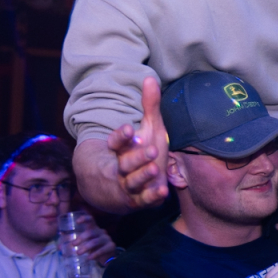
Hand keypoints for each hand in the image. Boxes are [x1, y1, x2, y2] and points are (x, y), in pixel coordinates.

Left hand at [64, 213, 118, 264]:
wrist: (108, 257)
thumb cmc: (94, 248)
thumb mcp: (84, 244)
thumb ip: (73, 243)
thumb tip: (59, 246)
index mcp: (94, 229)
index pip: (91, 220)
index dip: (85, 219)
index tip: (77, 221)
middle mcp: (101, 232)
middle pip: (91, 232)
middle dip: (81, 238)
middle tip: (73, 244)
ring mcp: (107, 239)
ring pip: (96, 241)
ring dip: (86, 247)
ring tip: (78, 253)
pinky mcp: (111, 246)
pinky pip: (102, 249)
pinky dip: (95, 254)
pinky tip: (89, 258)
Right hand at [106, 77, 169, 208]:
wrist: (135, 183)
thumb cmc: (144, 150)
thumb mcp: (150, 127)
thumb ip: (149, 106)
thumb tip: (150, 77)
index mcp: (121, 150)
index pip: (116, 143)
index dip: (122, 137)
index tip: (130, 130)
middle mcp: (122, 168)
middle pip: (124, 163)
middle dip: (136, 157)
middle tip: (151, 150)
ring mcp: (129, 185)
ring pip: (132, 182)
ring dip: (142, 175)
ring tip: (154, 168)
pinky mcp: (140, 200)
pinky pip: (143, 200)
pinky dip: (151, 197)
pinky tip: (161, 192)